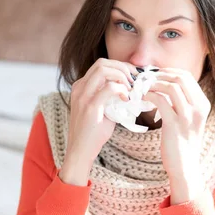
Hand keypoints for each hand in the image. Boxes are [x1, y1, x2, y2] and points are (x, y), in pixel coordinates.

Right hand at [60, 58, 137, 184]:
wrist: (80, 151)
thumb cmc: (93, 132)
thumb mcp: (101, 109)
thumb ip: (110, 96)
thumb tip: (131, 88)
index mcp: (80, 86)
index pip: (101, 65)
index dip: (119, 66)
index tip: (133, 76)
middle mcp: (79, 88)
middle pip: (102, 63)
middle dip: (122, 67)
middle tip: (135, 80)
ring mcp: (82, 96)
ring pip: (104, 70)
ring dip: (122, 76)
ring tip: (131, 88)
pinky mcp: (89, 107)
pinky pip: (109, 88)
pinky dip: (122, 89)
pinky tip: (126, 99)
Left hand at [144, 68, 210, 180]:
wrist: (184, 167)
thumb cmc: (182, 142)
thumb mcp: (188, 118)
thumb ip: (182, 101)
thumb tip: (164, 83)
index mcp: (203, 104)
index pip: (187, 76)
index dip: (168, 72)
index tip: (155, 74)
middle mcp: (199, 108)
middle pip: (180, 78)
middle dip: (161, 75)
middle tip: (146, 79)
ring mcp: (188, 117)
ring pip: (171, 87)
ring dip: (154, 84)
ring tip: (143, 87)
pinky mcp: (174, 125)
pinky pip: (161, 101)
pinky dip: (150, 95)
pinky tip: (143, 98)